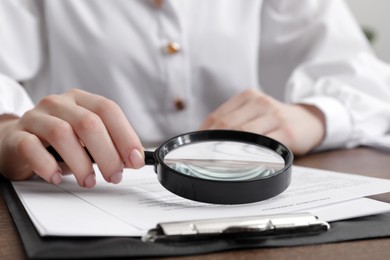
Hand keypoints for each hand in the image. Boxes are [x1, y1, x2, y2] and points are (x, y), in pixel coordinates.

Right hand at [0, 89, 143, 187]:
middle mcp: (59, 104)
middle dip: (107, 154)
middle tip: (114, 176)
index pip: (108, 110)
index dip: (125, 135)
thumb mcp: (86, 138)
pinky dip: (47, 165)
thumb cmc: (57, 141)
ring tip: (89, 181)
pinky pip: (31, 147)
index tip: (135, 160)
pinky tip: (57, 177)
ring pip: (62, 133)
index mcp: (81, 100)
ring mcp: (36, 117)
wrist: (14, 140)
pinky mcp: (16, 136)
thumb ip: (108, 144)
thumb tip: (134, 159)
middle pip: (88, 123)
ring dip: (81, 162)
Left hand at [200, 89, 325, 154]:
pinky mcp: (286, 132)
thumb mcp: (255, 112)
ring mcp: (274, 116)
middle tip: (202, 159)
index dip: (203, 134)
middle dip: (211, 144)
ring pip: (242, 135)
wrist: (309, 121)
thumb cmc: (276, 120)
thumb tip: (206, 138)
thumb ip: (234, 121)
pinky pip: (262, 146)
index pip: (217, 116)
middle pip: (226, 125)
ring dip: (226, 151)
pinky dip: (248, 156)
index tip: (195, 148)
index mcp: (248, 97)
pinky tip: (240, 163)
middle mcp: (260, 103)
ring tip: (215, 163)